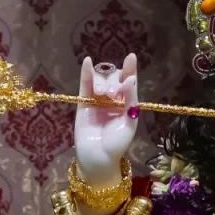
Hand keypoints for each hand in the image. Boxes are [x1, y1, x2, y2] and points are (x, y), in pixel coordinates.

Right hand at [74, 53, 138, 190]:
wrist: (98, 158)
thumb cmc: (117, 144)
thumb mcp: (129, 121)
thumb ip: (130, 100)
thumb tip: (131, 78)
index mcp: (126, 104)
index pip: (129, 82)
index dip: (130, 69)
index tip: (131, 57)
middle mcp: (113, 99)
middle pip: (114, 79)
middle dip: (114, 82)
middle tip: (113, 95)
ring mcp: (97, 100)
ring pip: (100, 80)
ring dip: (102, 81)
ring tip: (103, 93)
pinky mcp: (83, 103)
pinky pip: (84, 85)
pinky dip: (86, 73)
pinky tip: (87, 62)